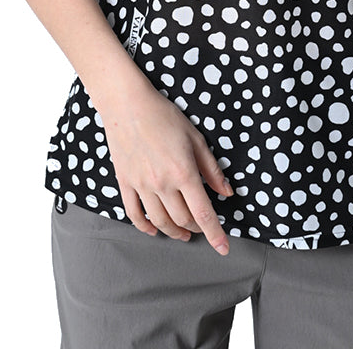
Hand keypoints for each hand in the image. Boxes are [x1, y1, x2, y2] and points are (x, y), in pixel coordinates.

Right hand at [100, 86, 234, 255]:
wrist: (127, 105)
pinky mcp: (125, 183)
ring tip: (183, 233)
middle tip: (203, 227)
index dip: (215, 234)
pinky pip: (135, 214)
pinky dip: (145, 227)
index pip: (203, 214)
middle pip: (183, 220)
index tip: (223, 248)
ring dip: (174, 232)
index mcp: (183, 172)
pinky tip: (154, 229)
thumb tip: (226, 191)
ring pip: (160, 221)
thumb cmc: (163, 116)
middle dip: (197, 229)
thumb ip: (211, 168)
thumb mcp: (195, 138)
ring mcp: (141, 186)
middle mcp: (162, 184)